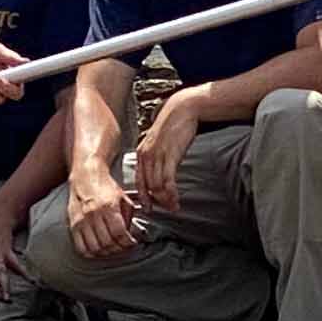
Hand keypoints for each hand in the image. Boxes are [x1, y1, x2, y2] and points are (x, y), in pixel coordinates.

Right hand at [67, 163, 140, 262]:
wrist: (86, 175)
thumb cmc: (106, 186)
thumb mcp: (123, 198)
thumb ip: (128, 217)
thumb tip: (131, 234)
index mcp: (108, 206)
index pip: (119, 233)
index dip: (128, 242)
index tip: (132, 243)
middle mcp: (93, 214)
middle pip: (107, 242)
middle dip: (118, 249)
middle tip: (123, 247)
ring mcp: (81, 220)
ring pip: (95, 247)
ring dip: (106, 253)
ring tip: (112, 249)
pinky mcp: (73, 224)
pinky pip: (81, 246)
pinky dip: (91, 253)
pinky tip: (98, 250)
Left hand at [133, 83, 207, 210]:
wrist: (182, 109)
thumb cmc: (174, 125)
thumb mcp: (160, 142)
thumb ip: (157, 156)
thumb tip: (160, 171)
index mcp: (141, 153)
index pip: (139, 180)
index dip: (143, 196)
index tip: (148, 207)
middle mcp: (145, 156)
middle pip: (147, 186)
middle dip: (155, 202)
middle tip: (164, 210)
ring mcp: (157, 156)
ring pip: (157, 186)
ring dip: (165, 200)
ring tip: (173, 206)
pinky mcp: (169, 156)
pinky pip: (167, 181)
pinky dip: (171, 193)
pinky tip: (176, 199)